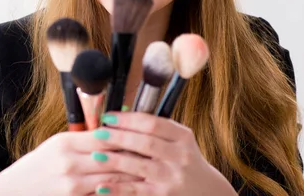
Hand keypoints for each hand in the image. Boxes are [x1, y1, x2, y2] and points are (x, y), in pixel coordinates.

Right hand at [0, 130, 139, 195]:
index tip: (144, 134)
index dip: (126, 135)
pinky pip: (103, 194)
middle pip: (112, 156)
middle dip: (135, 155)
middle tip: (156, 154)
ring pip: (111, 176)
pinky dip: (118, 191)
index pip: (104, 135)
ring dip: (132, 175)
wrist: (16, 190)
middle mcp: (69, 161)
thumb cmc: (38, 166)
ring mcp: (72, 183)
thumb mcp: (56, 146)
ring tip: (150, 171)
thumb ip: (82, 140)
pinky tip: (131, 189)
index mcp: (65, 142)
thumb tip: (110, 130)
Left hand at [89, 112, 237, 194]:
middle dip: (119, 136)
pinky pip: (137, 191)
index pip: (153, 123)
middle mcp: (180, 156)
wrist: (207, 191)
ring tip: (96, 155)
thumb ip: (156, 129)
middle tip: (98, 132)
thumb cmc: (185, 161)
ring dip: (116, 161)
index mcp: (182, 137)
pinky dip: (118, 188)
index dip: (128, 119)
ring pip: (140, 166)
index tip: (109, 116)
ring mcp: (172, 178)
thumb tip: (120, 114)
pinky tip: (102, 186)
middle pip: (146, 143)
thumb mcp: (179, 140)